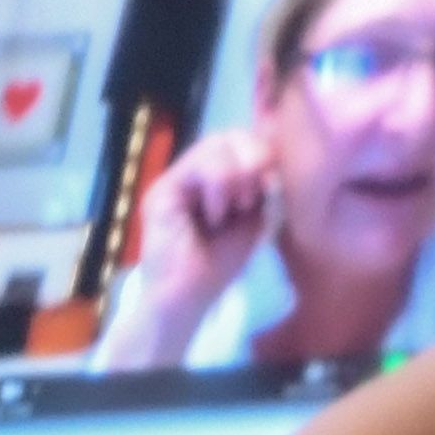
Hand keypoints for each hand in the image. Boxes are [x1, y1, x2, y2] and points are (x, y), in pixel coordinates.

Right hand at [94, 127, 282, 367]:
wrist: (187, 298)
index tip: (271, 180)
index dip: (261, 151)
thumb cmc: (219, 264)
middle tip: (255, 193)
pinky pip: (195, 167)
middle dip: (251, 158)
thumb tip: (272, 156)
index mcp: (214, 178)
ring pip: (213, 145)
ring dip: (234, 176)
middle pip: (228, 136)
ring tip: (235, 209)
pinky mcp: (162, 191)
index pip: (240, 142)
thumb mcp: (252, 219)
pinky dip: (216, 187)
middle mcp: (192, 173)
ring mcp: (175, 179)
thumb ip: (260, 188)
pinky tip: (217, 215)